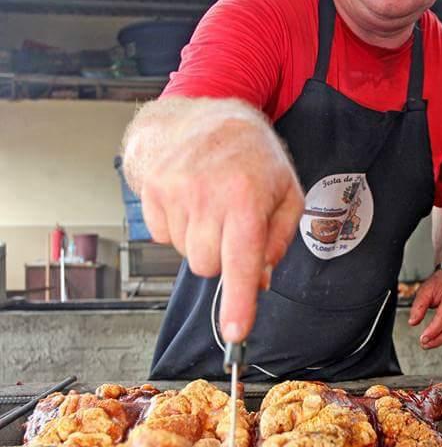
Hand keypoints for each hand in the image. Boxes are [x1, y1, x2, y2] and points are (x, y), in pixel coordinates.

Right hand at [139, 112, 303, 342]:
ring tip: (211, 202)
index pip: (242, 260)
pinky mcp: (151, 193)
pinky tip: (190, 198)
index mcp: (246, 197)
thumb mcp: (286, 191)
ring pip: (187, 255)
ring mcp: (173, 194)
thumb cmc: (250, 154)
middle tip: (231, 223)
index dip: (239, 302)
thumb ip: (279, 239)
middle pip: (209, 267)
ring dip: (201, 240)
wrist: (199, 113)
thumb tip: (260, 281)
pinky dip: (179, 227)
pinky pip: (165, 238)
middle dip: (222, 257)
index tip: (234, 333)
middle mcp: (207, 196)